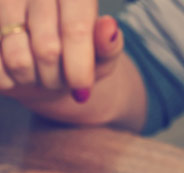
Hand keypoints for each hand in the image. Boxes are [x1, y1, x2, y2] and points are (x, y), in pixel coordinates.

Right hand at [0, 0, 122, 102]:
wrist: (42, 64)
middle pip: (47, 49)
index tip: (82, 89)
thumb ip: (109, 45)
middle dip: (57, 78)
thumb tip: (109, 28)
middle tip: (60, 81)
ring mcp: (4, 4)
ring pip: (18, 60)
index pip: (76, 29)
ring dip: (32, 80)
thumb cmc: (78, 57)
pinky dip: (8, 80)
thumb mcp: (102, 56)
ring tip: (39, 74)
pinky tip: (17, 73)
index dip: (79, 66)